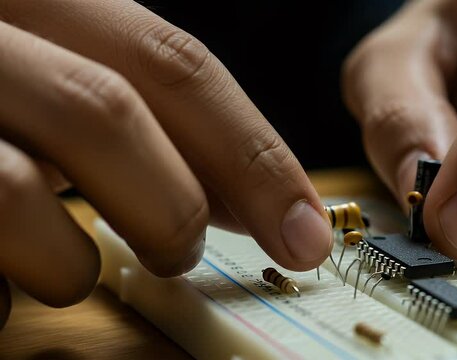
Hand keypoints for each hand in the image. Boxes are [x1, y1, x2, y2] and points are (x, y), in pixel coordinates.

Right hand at [0, 0, 331, 328]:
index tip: (306, 231)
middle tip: (180, 251)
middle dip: (171, 204)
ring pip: (18, 191)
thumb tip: (241, 193)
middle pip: (109, 110)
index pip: (173, 63)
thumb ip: (133, 112)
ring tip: (74, 265)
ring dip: (76, 257)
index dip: (254, 155)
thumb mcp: (52, 72)